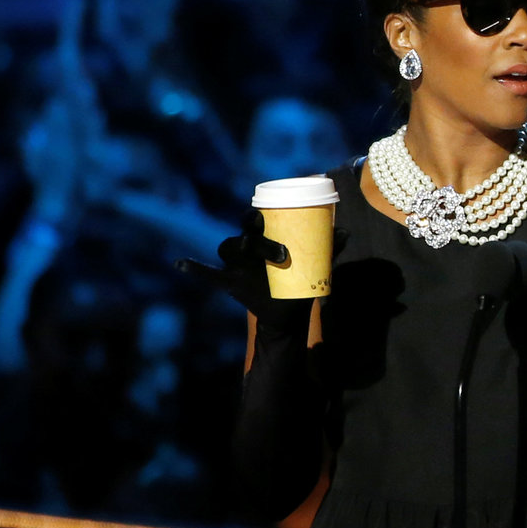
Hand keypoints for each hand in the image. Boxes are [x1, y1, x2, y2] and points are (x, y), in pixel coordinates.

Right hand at [175, 210, 347, 326]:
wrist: (288, 315)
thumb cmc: (300, 283)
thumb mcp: (316, 266)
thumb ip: (329, 249)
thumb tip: (345, 232)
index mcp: (265, 238)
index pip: (255, 218)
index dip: (256, 212)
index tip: (267, 213)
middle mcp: (247, 248)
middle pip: (244, 233)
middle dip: (258, 237)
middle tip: (282, 254)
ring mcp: (237, 265)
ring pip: (228, 249)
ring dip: (239, 250)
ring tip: (259, 257)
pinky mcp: (231, 282)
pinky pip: (208, 274)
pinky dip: (194, 268)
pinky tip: (181, 263)